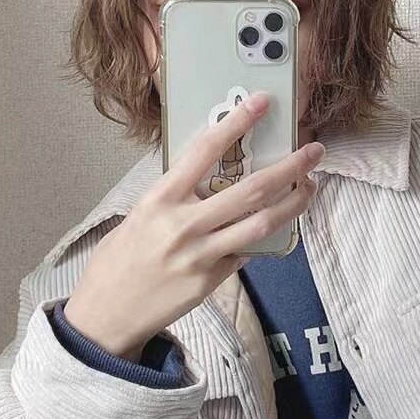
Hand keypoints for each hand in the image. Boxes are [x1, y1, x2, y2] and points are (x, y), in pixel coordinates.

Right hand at [64, 92, 323, 359]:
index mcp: (159, 200)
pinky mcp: (211, 281)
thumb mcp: (139, 216)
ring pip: (262, 224)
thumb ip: (176, 196)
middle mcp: (183, 225)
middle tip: (314, 152)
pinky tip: (270, 226)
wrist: (105, 316)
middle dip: (291, 167)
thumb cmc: (118, 261)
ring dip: (294, 202)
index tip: (260, 103)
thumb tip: (214, 177)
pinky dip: (260, 237)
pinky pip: (245, 253)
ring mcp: (201, 256)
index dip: (236, 123)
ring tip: (310, 186)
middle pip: (252, 190)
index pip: (204, 151)